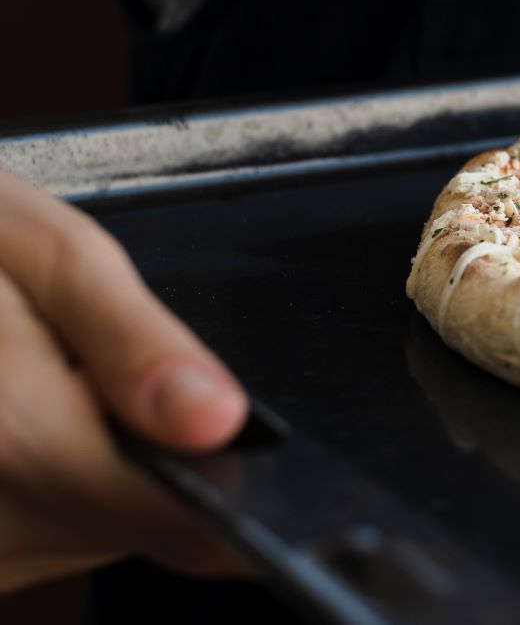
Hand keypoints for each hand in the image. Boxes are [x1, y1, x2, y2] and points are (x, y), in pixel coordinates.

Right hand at [0, 170, 249, 591]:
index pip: (185, 519)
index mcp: (18, 442)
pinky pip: (44, 529)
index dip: (235, 486)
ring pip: (96, 528)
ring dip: (94, 462)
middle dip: (146, 446)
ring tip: (31, 380)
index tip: (234, 438)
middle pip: (142, 518)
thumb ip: (136, 342)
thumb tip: (220, 421)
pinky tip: (13, 412)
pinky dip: (51, 476)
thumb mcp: (40, 252)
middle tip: (86, 363)